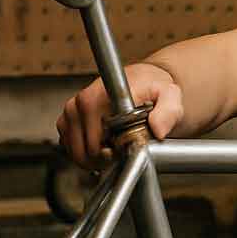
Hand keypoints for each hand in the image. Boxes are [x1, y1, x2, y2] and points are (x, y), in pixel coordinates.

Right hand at [56, 62, 183, 168]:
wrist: (142, 80)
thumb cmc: (154, 88)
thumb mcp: (170, 96)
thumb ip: (168, 111)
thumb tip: (157, 129)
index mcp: (100, 96)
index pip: (96, 143)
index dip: (112, 153)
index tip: (126, 148)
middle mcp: (81, 102)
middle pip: (85, 152)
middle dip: (105, 158)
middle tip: (123, 149)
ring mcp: (71, 111)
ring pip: (76, 152)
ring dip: (95, 157)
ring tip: (115, 146)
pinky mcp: (66, 119)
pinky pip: (70, 147)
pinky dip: (85, 152)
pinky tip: (103, 145)